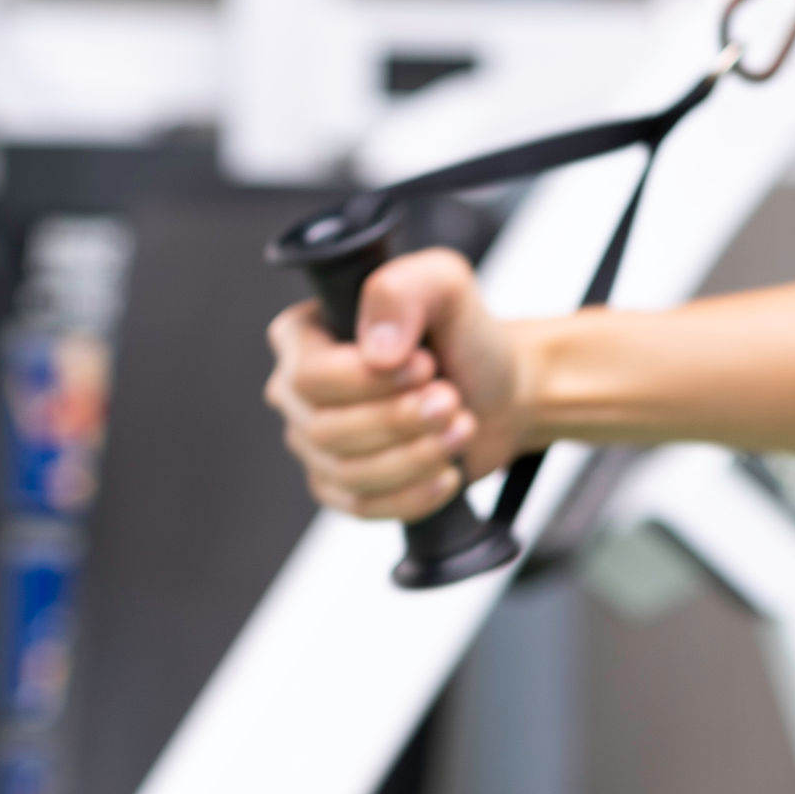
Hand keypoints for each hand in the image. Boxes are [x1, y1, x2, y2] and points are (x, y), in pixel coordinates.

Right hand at [265, 248, 529, 520]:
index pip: (309, 375)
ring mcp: (315, 444)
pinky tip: (448, 472)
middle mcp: (297, 392)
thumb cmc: (462, 334)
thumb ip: (404, 290)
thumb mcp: (445, 285)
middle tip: (452, 399)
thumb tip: (376, 350)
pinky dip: (412, 495)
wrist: (497, 389)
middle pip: (325, 428)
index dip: (368, 380)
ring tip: (462, 427)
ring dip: (415, 455)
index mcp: (302, 336)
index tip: (425, 365)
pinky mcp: (342, 488)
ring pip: (347, 472)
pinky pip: (363, 507)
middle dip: (399, 419)